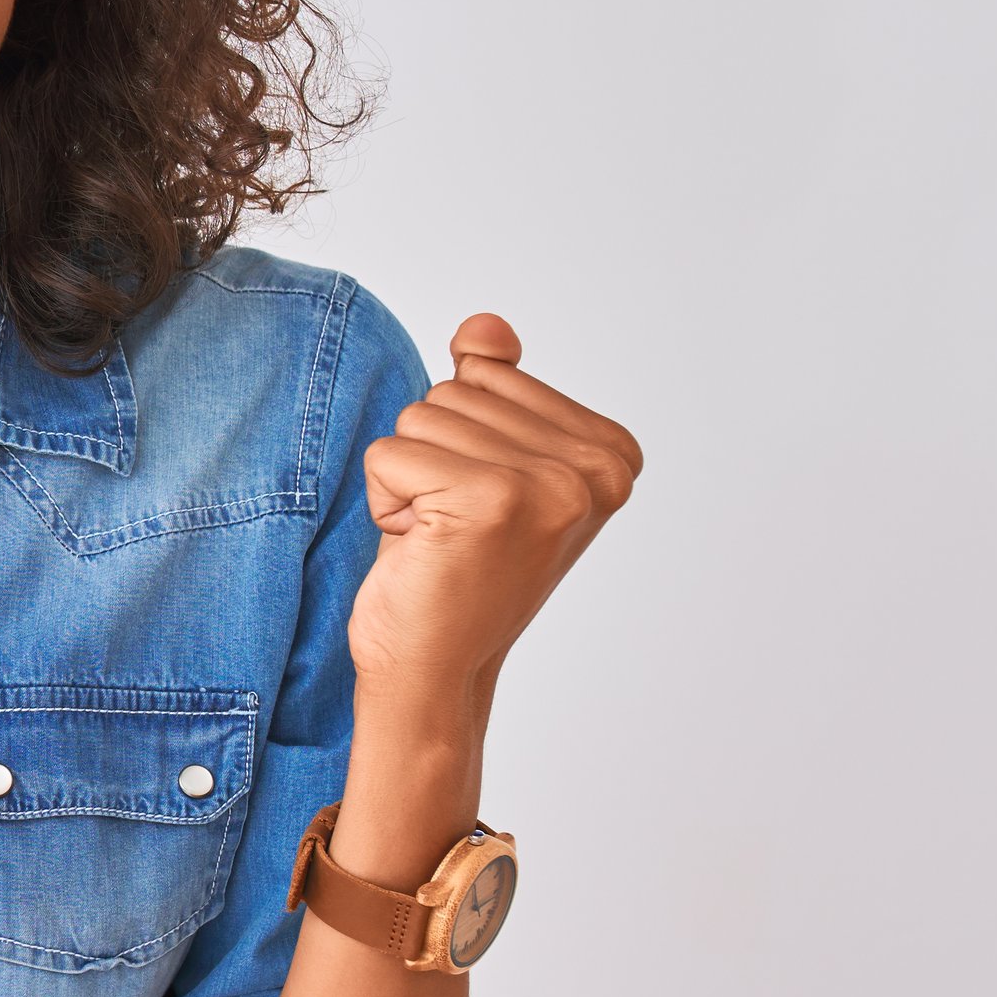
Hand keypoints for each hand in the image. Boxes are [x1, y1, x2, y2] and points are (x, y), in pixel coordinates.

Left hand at [348, 315, 641, 700]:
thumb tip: (485, 327)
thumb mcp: (481, 462)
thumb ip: (493, 387)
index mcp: (611, 452)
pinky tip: (421, 549)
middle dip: (432, 458)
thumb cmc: (453, 567)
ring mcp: (550, 484)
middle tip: (457, 529)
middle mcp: (594, 467)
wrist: (432, 669)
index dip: (462, 439)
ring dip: (409, 480)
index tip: (487, 508)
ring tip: (441, 539)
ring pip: (421, 415)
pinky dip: (385, 500)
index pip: (489, 373)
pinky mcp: (492, 501)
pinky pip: (390, 451)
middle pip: (454, 390)